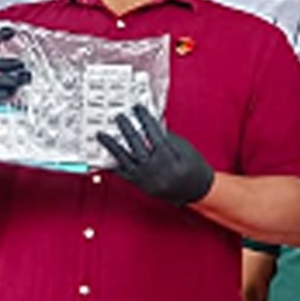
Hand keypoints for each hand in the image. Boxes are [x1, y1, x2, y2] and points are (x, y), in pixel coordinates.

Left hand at [97, 104, 214, 205]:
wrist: (197, 190)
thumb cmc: (194, 168)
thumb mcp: (185, 149)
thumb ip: (167, 137)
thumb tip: (149, 125)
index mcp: (171, 158)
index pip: (154, 134)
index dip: (145, 119)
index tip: (138, 109)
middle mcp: (157, 170)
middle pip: (137, 145)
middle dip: (126, 129)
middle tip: (119, 117)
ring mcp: (148, 179)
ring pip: (125, 160)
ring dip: (112, 146)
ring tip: (102, 135)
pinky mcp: (142, 186)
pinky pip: (124, 174)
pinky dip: (114, 164)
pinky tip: (106, 155)